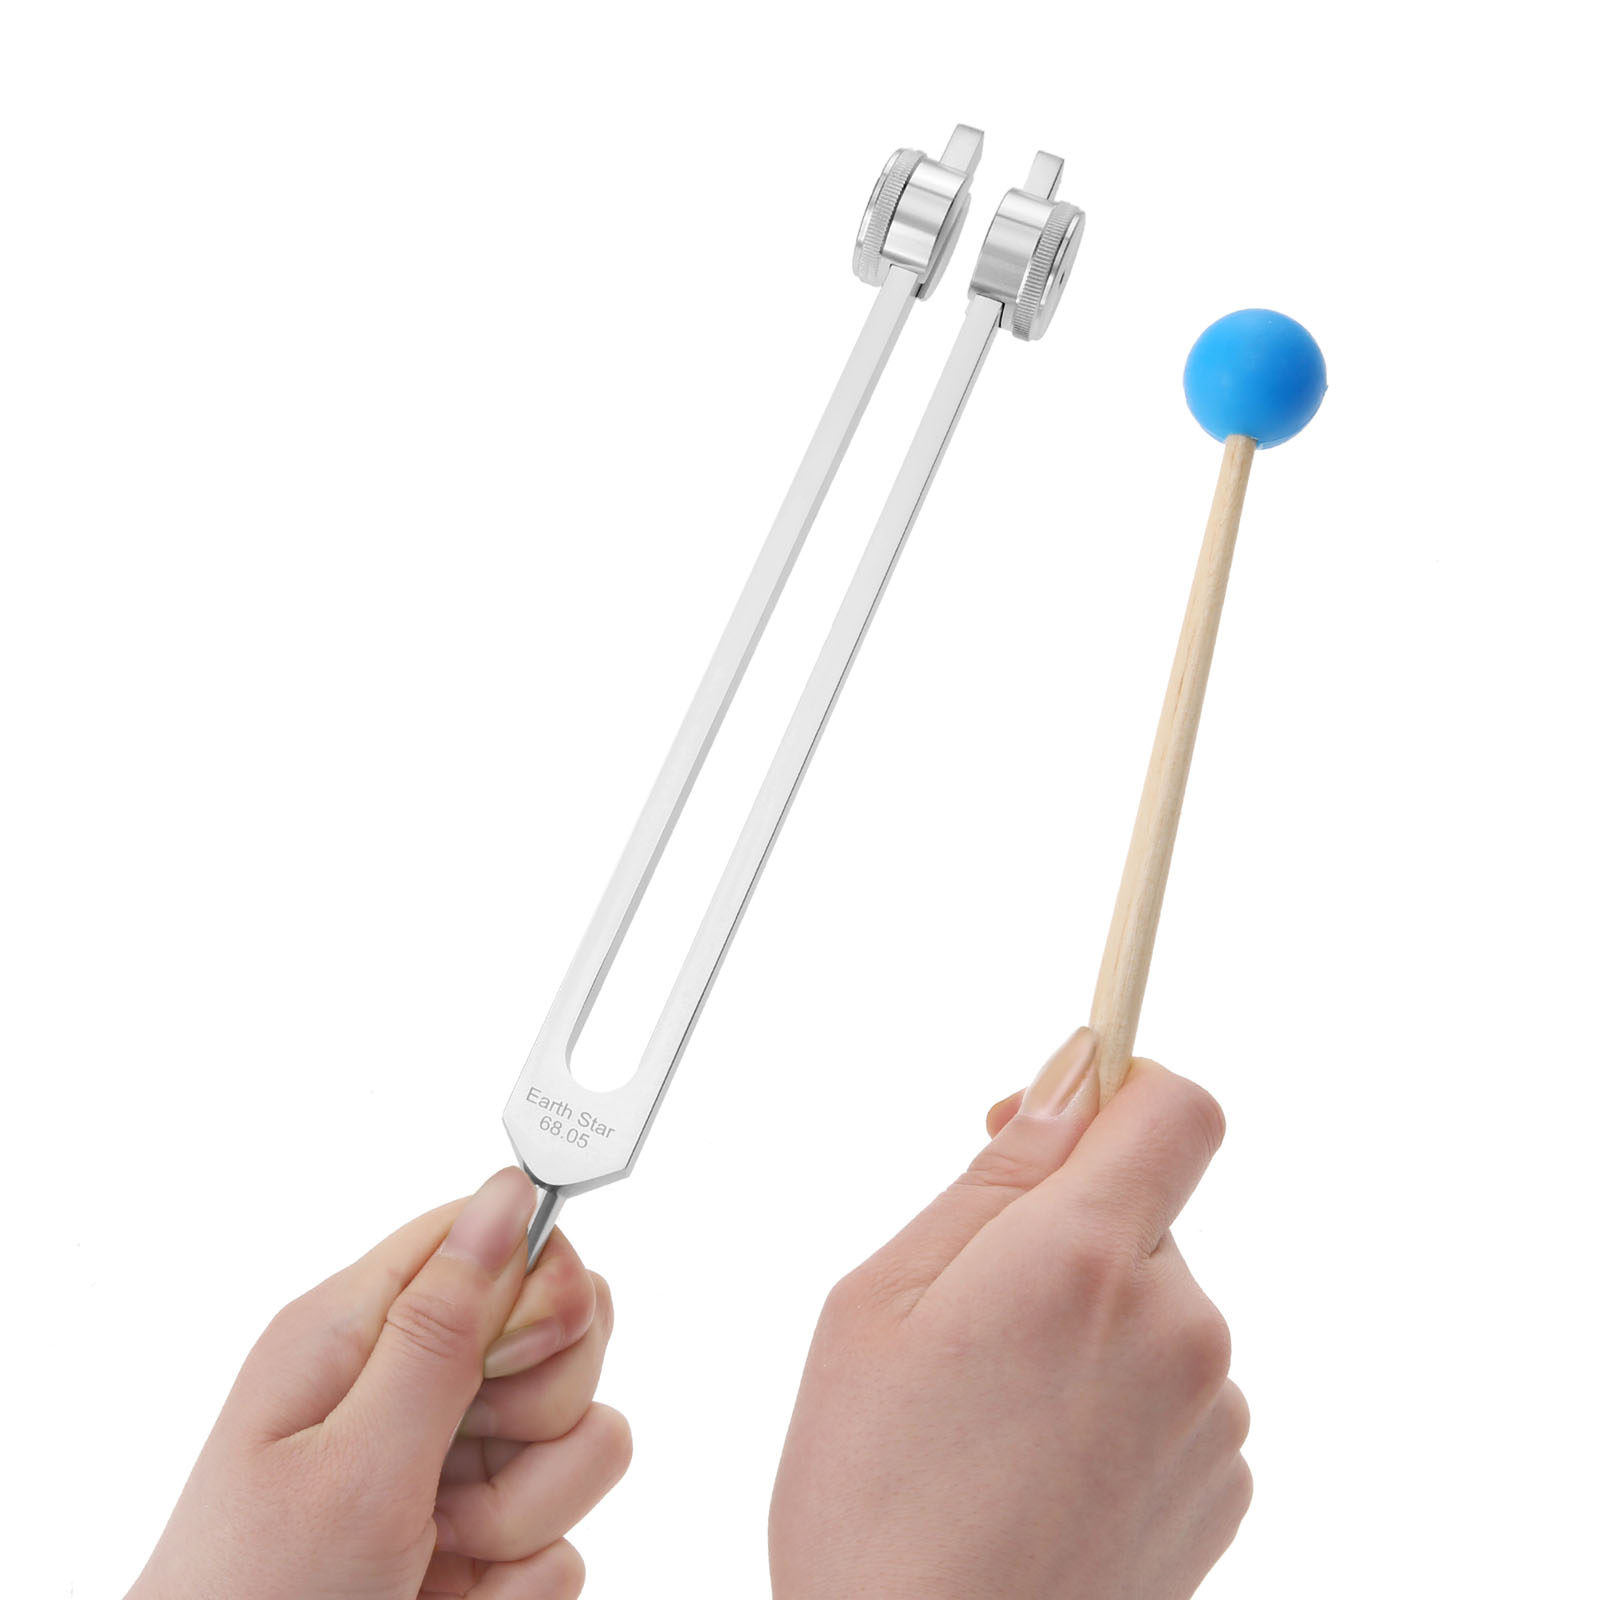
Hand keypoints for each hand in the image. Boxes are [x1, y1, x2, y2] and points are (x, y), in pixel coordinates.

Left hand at [128, 1168, 629, 1599]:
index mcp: (357, 1331)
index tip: (509, 1364)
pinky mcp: (478, 1542)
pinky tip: (453, 1596)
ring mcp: (448, 1465)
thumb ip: (442, 1330)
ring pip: (581, 1439)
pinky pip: (564, 1536)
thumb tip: (507, 1189)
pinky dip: (520, 1583)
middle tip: (451, 1483)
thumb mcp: (354, 1462)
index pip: (497, 1234)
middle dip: (541, 1419)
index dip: (537, 1290)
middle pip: (562, 1334)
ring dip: (528, 1517)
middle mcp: (408, 1383)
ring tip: (438, 1558)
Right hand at [769, 1030, 1248, 1599]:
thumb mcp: (881, 1300)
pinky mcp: (1223, 1484)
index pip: (1178, 1106)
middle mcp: (1178, 1328)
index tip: (1058, 1111)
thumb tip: (1066, 1080)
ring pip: (1155, 1300)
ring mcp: (1211, 1412)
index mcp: (1084, 1260)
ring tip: (997, 1408)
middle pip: (1148, 1208)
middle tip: (973, 1312)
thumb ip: (992, 1177)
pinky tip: (1040, 1461)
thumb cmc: (874, 1497)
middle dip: (1068, 1228)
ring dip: (1091, 1319)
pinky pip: (1175, 1384)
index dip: (1123, 1084)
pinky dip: (1118, 1395)